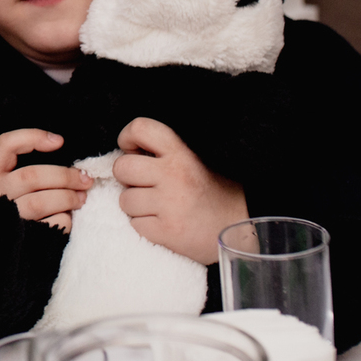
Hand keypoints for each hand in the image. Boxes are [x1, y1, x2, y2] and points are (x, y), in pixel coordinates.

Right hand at [0, 128, 91, 231]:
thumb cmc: (16, 208)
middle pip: (30, 176)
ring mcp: (6, 218)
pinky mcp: (22, 238)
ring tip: (82, 198)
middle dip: (64, 176)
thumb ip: (31, 171)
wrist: (3, 249)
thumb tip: (71, 162)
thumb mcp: (11, 185)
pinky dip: (65, 219)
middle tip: (85, 179)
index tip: (59, 141)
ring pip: (39, 202)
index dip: (32, 137)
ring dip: (67, 198)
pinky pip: (49, 224)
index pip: (5, 145)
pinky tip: (69, 217)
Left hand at [111, 117, 247, 264]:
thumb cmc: (210, 192)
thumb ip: (162, 154)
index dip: (128, 137)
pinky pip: (135, 225)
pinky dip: (144, 226)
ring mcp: (170, 204)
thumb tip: (126, 153)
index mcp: (181, 154)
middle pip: (122, 167)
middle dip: (127, 178)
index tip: (132, 149)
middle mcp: (174, 175)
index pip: (141, 128)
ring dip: (136, 206)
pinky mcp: (167, 231)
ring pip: (125, 200)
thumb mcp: (192, 161)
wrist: (238, 227)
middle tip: (145, 185)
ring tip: (157, 207)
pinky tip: (162, 223)